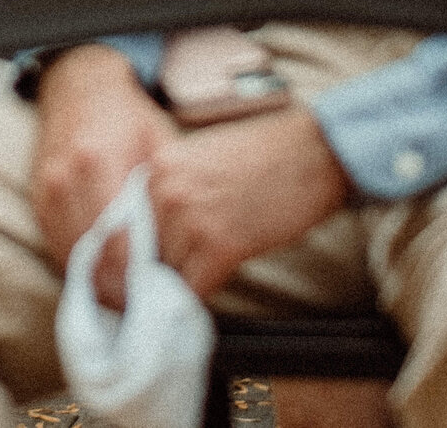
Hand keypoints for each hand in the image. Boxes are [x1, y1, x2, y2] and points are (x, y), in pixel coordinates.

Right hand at [30, 45, 181, 297]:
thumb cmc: (127, 115)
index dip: (137, 277)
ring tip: (121, 300)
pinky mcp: (38, 196)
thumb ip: (163, 193)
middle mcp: (69, 178)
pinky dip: (77, 265)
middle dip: (117, 289)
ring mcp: (49, 188)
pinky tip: (97, 276)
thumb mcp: (159, 143)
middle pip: (94, 255)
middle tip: (141, 308)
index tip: (155, 297)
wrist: (79, 86)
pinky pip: (56, 243)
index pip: (119, 242)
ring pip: (71, 255)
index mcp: (102, 163)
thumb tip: (179, 247)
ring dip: (95, 283)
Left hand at [147, 103, 349, 300]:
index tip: (149, 263)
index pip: (132, 222)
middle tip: (180, 273)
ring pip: (169, 272)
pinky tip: (216, 284)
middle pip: (147, 249)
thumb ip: (174, 189)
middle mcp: (166, 191)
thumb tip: (158, 232)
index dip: (145, 245)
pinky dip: (202, 293)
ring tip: (204, 276)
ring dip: (184, 280)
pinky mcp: (221, 245)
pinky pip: (195, 286)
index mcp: (158, 167)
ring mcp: (191, 219)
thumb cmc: (268, 155)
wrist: (313, 152)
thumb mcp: (203, 159)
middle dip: (163, 265)